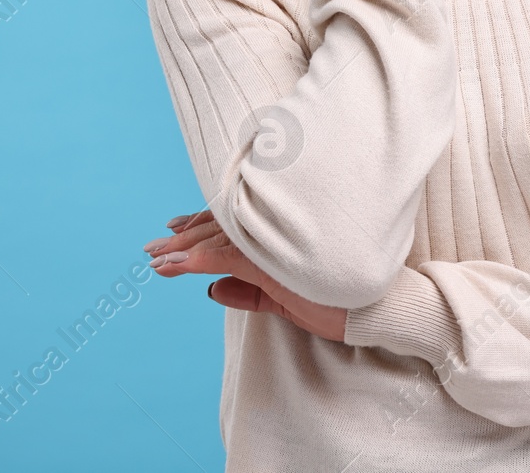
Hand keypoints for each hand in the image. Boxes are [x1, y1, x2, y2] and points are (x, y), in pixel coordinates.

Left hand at [144, 209, 348, 342]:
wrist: (375, 307)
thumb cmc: (339, 301)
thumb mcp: (283, 298)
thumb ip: (249, 291)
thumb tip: (211, 290)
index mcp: (281, 232)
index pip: (234, 222)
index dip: (201, 223)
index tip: (174, 226)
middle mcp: (276, 229)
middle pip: (220, 226)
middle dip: (184, 236)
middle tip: (153, 246)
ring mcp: (274, 241)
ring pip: (218, 238)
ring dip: (182, 248)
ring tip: (156, 258)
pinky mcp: (273, 260)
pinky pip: (226, 256)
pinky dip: (196, 259)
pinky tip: (175, 265)